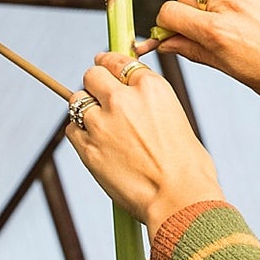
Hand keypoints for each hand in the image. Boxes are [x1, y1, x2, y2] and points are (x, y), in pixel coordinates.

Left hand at [65, 55, 223, 235]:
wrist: (179, 199)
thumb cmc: (188, 166)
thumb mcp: (176, 120)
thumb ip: (151, 105)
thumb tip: (138, 105)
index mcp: (151, 88)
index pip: (119, 61)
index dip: (109, 63)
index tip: (104, 65)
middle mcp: (123, 99)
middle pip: (92, 74)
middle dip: (94, 83)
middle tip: (98, 95)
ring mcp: (102, 123)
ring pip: (77, 99)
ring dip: (84, 108)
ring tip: (96, 123)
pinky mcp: (88, 148)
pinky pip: (72, 130)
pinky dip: (79, 133)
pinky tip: (93, 143)